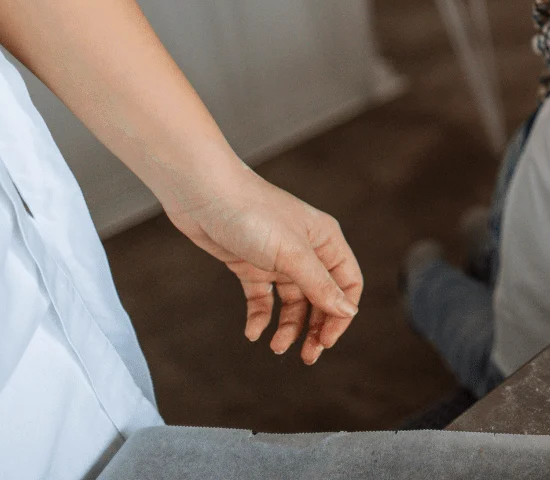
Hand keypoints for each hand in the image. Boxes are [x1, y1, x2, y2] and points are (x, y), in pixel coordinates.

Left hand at [164, 169, 362, 364]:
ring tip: (276, 347)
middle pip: (321, 297)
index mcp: (326, 240)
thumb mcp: (291, 253)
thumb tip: (348, 312)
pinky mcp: (250, 265)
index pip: (346, 283)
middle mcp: (306, 251)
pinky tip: (252, 332)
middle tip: (307, 357)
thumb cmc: (252, 214)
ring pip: (292, 302)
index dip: (341, 314)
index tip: (326, 340)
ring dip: (288, 326)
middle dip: (316, 327)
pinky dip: (260, 316)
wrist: (201, 193)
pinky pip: (262, 298)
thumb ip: (319, 284)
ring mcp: (277, 259)